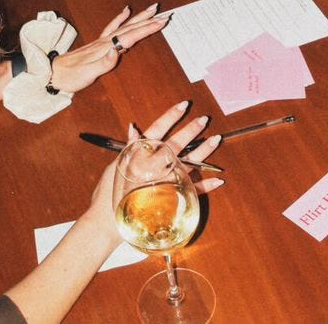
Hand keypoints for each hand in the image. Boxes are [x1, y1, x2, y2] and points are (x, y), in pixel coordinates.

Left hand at [52, 4, 166, 94]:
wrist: (53, 73)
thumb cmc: (71, 76)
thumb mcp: (87, 74)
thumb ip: (104, 63)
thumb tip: (117, 50)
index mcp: (105, 48)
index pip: (130, 36)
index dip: (147, 29)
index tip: (161, 22)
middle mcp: (105, 41)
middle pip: (130, 28)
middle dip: (148, 21)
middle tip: (165, 14)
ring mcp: (101, 41)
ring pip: (125, 25)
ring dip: (139, 17)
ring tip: (152, 9)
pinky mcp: (98, 43)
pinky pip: (113, 26)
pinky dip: (121, 18)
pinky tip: (126, 11)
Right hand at [84, 102, 224, 240]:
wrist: (109, 222)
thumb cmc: (110, 192)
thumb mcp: (116, 164)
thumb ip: (129, 147)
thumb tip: (134, 127)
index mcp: (140, 156)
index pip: (157, 130)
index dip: (170, 117)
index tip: (183, 106)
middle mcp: (155, 167)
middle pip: (176, 144)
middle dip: (191, 130)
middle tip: (204, 119)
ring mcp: (166, 183)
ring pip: (188, 164)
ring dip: (204, 151)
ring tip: (216, 139)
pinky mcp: (171, 200)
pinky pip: (192, 192)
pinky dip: (206, 186)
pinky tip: (218, 179)